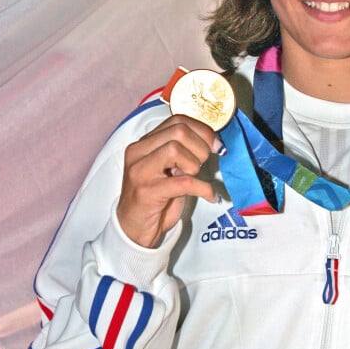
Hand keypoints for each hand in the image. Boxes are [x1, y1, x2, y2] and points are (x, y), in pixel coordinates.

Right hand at [117, 115, 221, 247]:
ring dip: (195, 164)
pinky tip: (210, 195)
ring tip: (196, 177)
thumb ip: (182, 152)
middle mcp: (138, 151)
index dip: (202, 130)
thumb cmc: (155, 198)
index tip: (215, 144)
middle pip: (178, 131)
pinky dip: (203, 188)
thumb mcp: (168, 169)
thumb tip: (212, 142)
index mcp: (144, 142)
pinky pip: (183, 182)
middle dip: (200, 146)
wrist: (134, 228)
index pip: (177, 120)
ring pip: (175, 149)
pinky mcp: (146, 192)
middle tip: (204, 163)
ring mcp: (140, 171)